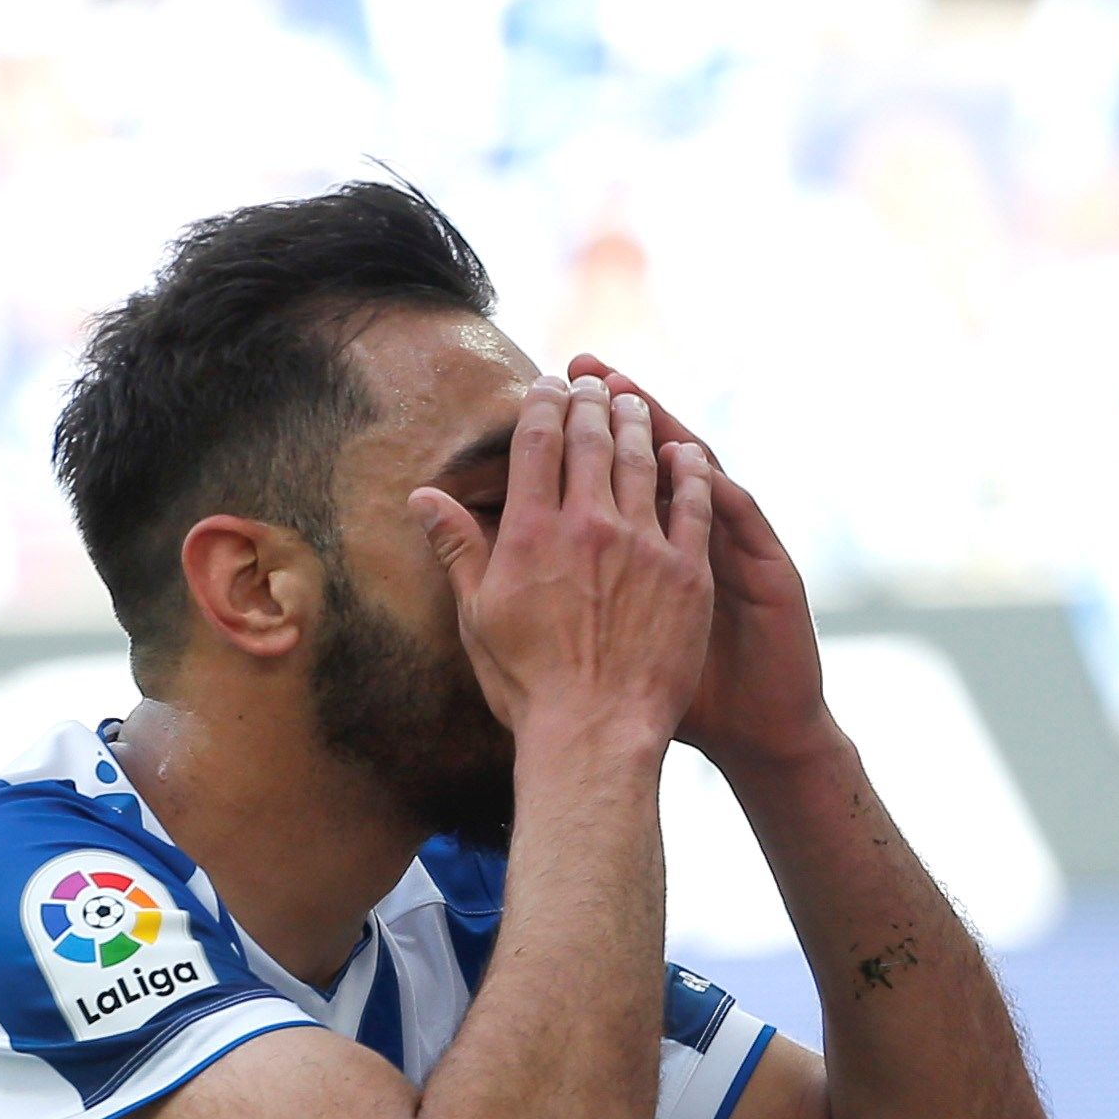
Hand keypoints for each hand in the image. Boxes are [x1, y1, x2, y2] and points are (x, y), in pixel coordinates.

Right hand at [415, 374, 712, 756]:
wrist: (597, 733)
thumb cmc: (530, 685)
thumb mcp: (478, 616)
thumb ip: (458, 548)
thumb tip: (423, 498)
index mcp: (534, 531)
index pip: (538, 442)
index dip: (544, 404)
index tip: (548, 386)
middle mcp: (590, 525)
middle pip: (592, 440)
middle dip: (592, 403)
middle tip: (594, 385)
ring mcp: (644, 546)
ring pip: (643, 462)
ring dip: (637, 425)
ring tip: (634, 405)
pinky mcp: (688, 573)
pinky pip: (695, 505)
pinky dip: (691, 472)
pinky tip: (688, 453)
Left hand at [567, 357, 828, 771]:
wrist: (757, 729)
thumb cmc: (677, 695)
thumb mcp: (620, 640)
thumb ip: (561, 587)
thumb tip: (477, 537)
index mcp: (649, 548)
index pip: (608, 474)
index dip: (577, 433)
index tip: (543, 391)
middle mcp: (688, 539)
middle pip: (648, 457)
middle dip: (617, 410)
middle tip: (584, 365)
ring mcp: (730, 549)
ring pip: (697, 475)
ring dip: (666, 432)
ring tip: (632, 395)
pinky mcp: (765, 571)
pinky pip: (737, 522)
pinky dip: (714, 490)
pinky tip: (693, 461)